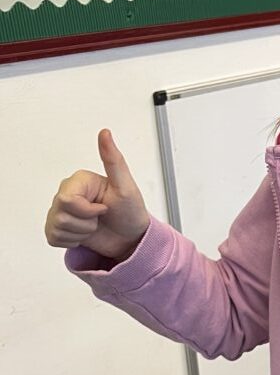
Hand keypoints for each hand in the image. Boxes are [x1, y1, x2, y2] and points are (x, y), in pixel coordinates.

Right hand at [45, 129, 149, 260]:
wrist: (131, 238)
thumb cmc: (130, 212)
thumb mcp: (126, 186)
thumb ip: (113, 160)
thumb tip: (105, 132)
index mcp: (79, 180)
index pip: (68, 200)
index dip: (88, 211)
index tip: (104, 208)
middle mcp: (66, 192)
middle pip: (61, 214)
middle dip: (86, 223)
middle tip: (100, 218)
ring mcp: (59, 211)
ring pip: (58, 227)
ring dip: (81, 233)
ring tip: (94, 226)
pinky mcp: (57, 228)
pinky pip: (54, 237)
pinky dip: (73, 241)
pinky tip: (85, 235)